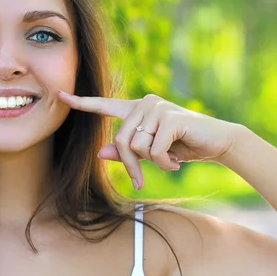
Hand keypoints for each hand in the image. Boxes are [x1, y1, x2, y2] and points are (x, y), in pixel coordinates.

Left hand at [56, 90, 241, 189]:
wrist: (217, 143)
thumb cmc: (181, 147)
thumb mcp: (150, 152)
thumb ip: (126, 152)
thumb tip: (99, 153)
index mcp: (135, 109)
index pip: (103, 105)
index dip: (81, 103)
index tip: (59, 95)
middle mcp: (144, 104)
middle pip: (120, 141)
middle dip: (130, 166)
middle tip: (140, 180)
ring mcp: (157, 108)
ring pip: (136, 147)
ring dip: (152, 163)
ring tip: (169, 160)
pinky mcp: (170, 118)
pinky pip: (154, 151)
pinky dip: (164, 163)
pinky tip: (177, 160)